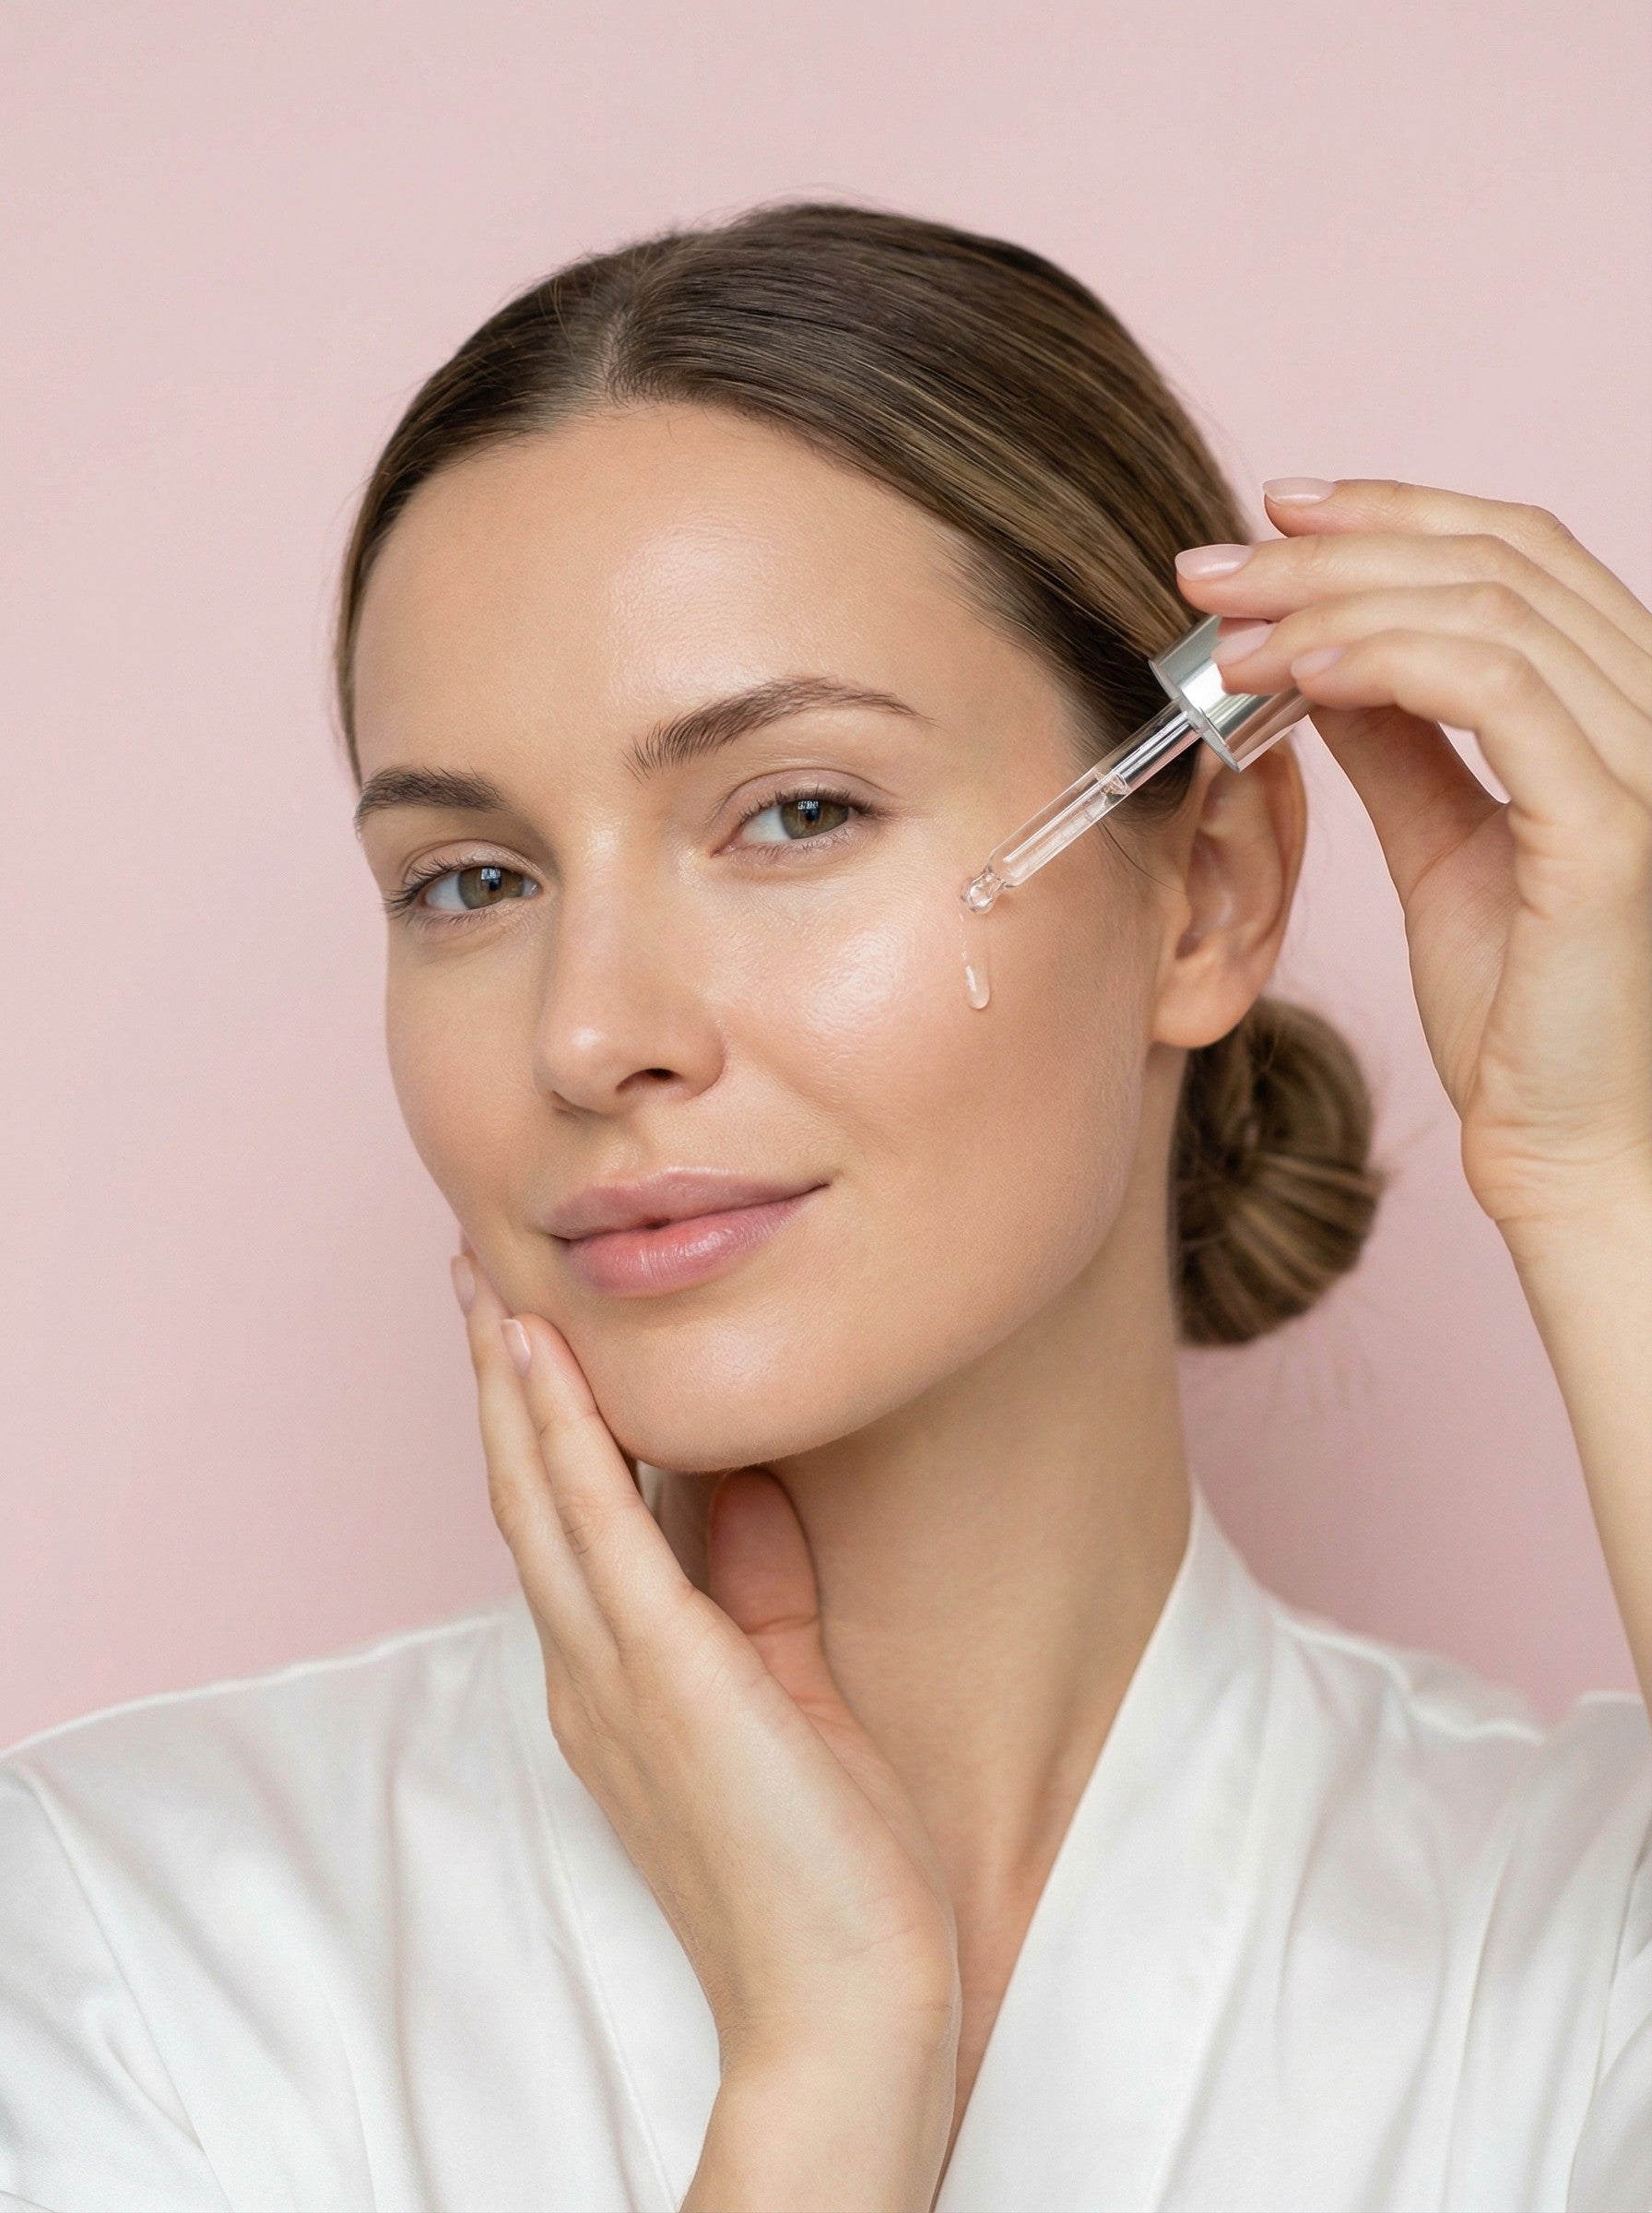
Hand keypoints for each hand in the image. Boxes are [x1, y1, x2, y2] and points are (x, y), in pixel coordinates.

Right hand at [449, 1247, 962, 2089]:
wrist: (845, 2003)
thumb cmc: (826, 1864)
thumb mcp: (786, 1686)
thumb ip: (753, 1585)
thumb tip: (743, 1479)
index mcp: (613, 1681)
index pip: (560, 1524)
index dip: (534, 1423)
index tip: (525, 1332)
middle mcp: (588, 1671)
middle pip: (523, 1494)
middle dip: (498, 1379)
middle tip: (474, 1274)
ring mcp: (612, 1674)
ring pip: (539, 1496)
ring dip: (511, 1382)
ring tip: (490, 1285)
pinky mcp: (663, 1674)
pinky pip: (599, 1531)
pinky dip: (563, 1437)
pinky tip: (546, 1360)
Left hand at [1174, 478, 1651, 1248]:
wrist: (1567, 1147)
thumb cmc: (1521, 1014)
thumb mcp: (1442, 845)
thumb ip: (1402, 743)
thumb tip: (1322, 651)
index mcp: (1619, 703)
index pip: (1515, 552)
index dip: (1392, 512)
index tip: (1270, 515)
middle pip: (1493, 559)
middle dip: (1332, 548)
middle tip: (1208, 567)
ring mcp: (1646, 762)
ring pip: (1486, 610)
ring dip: (1332, 604)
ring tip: (1226, 636)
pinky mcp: (1613, 827)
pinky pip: (1496, 693)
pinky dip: (1387, 661)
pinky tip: (1296, 676)